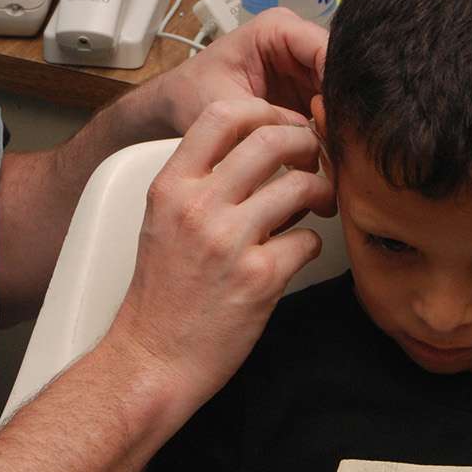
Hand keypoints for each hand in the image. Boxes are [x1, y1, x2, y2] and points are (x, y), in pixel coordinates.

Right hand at [102, 98, 335, 423]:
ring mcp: (229, 242)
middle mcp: (197, 207)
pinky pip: (308, 240)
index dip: (264, 111)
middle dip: (306, 143)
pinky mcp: (260, 279)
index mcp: (171, 187)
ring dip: (320, 192)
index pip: (222, 114)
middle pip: (271, 140)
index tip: (282, 124)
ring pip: (299, 187)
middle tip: (316, 157)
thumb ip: (199, 184)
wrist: (151, 360)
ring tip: (320, 203)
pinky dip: (312, 244)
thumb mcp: (162, 222)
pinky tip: (298, 252)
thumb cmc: (160, 294)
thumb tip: (255, 153)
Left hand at [151, 8, 327, 135]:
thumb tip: (312, 135)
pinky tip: (326, 149)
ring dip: (339, 120)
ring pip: (341, 91)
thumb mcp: (226, 104)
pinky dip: (331, 128)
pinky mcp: (307, 90)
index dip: (339, 82)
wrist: (178, 104)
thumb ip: (267, 115)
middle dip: (342, 105)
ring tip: (332, 148)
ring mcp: (304, 66)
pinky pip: (332, 107)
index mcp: (277, 27)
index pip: (326, 48)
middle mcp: (297, 41)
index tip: (336, 117)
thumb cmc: (193, 93)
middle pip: (341, 70)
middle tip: (339, 140)